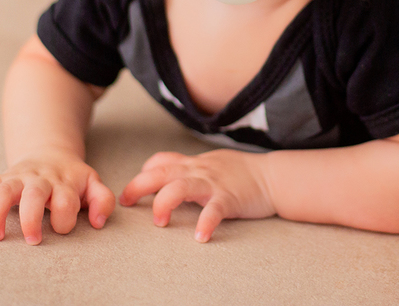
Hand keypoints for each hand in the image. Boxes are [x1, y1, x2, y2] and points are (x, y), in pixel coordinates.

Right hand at [0, 152, 114, 244]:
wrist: (52, 153)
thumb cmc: (73, 179)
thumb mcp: (93, 184)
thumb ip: (102, 200)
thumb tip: (97, 222)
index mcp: (63, 183)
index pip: (65, 202)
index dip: (65, 219)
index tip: (62, 228)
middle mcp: (40, 180)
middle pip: (34, 195)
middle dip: (32, 218)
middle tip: (33, 240)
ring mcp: (19, 178)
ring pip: (4, 190)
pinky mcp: (1, 178)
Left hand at [119, 150, 275, 242]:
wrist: (273, 176)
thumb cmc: (241, 172)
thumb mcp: (210, 163)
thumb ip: (189, 169)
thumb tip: (165, 175)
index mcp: (193, 163)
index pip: (160, 161)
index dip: (141, 175)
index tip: (129, 193)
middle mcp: (198, 170)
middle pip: (161, 172)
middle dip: (138, 186)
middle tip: (125, 202)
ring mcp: (213, 184)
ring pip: (180, 187)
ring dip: (163, 204)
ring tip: (160, 223)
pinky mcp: (228, 198)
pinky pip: (213, 210)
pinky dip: (204, 224)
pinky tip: (200, 237)